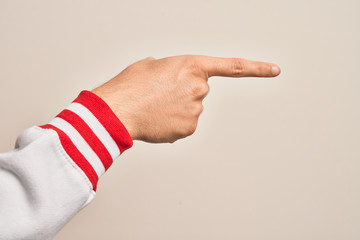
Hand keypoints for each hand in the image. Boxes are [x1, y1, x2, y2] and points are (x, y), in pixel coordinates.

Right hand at [91, 55, 280, 142]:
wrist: (118, 109)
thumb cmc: (131, 85)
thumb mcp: (151, 65)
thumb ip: (171, 69)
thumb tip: (170, 79)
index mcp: (192, 65)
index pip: (232, 66)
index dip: (256, 68)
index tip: (275, 70)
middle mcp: (200, 87)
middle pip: (199, 92)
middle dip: (184, 93)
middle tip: (161, 95)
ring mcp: (196, 110)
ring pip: (191, 110)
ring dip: (176, 110)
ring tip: (155, 107)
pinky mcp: (189, 129)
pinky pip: (184, 126)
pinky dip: (173, 124)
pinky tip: (158, 121)